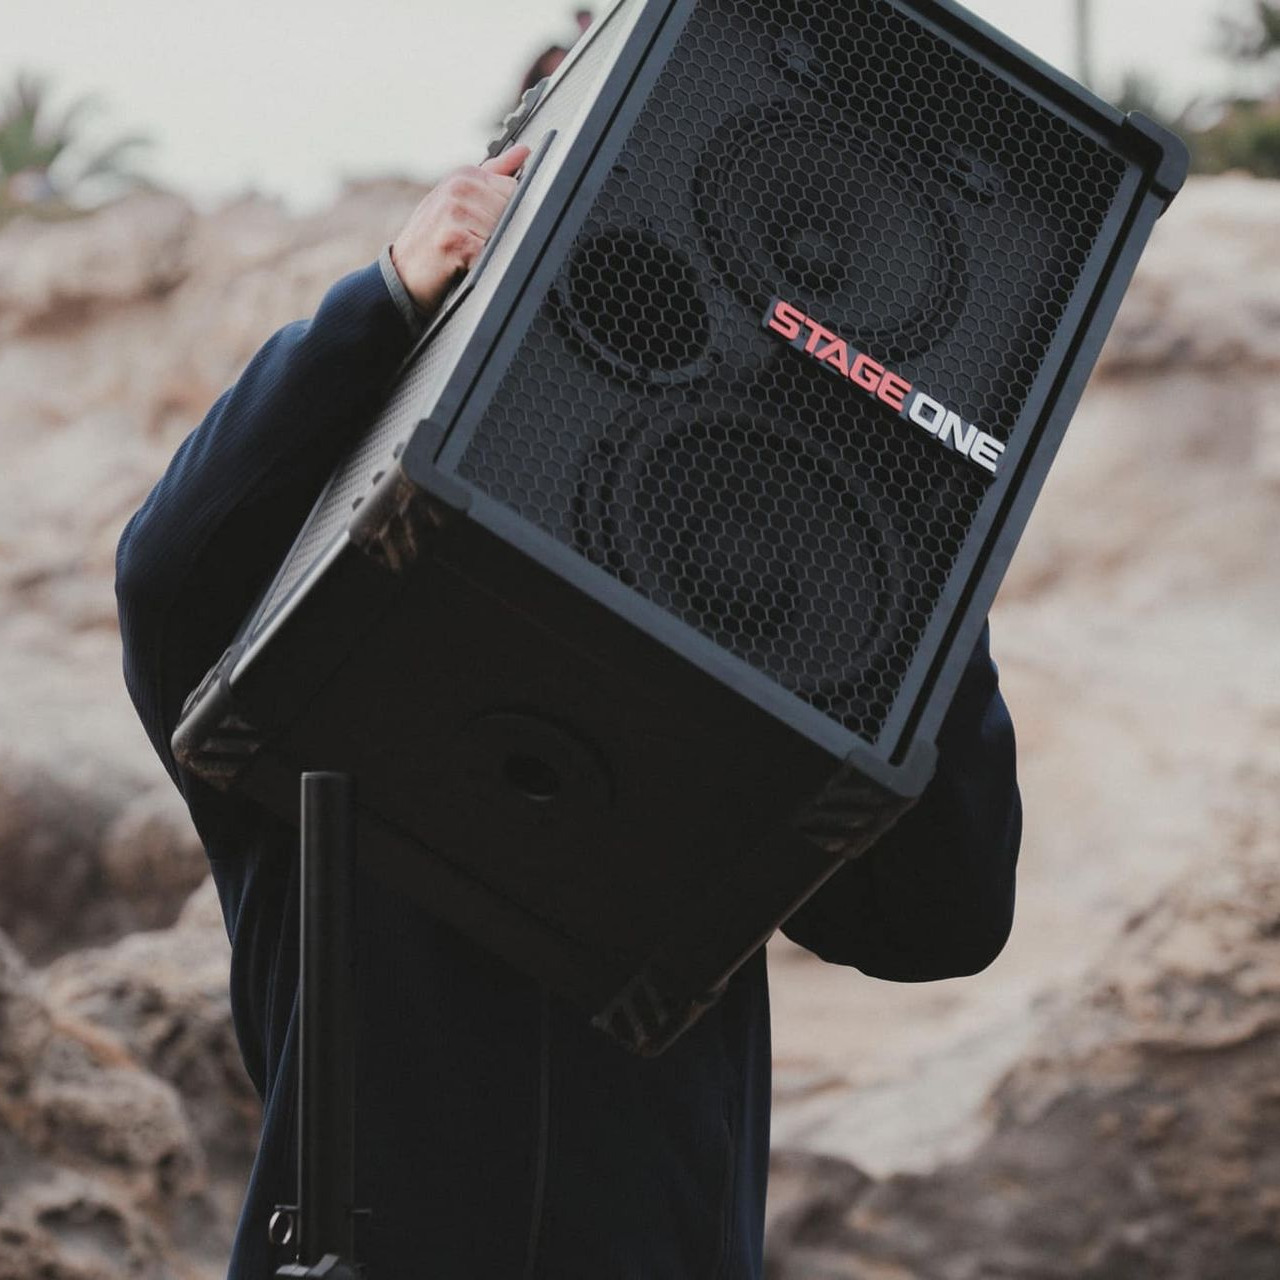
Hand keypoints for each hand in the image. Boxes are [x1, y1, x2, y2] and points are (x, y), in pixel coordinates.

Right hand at [389, 143, 532, 319]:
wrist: (401, 275)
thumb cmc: (432, 241)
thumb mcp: (458, 202)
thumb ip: (492, 177)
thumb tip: (523, 152)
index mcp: (465, 175)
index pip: (515, 190)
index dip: (509, 215)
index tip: (486, 229)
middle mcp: (459, 187)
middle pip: (513, 212)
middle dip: (499, 234)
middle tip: (473, 245)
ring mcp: (455, 211)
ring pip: (504, 232)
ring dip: (490, 252)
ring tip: (466, 254)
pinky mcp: (455, 238)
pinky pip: (490, 252)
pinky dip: (482, 265)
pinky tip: (464, 265)